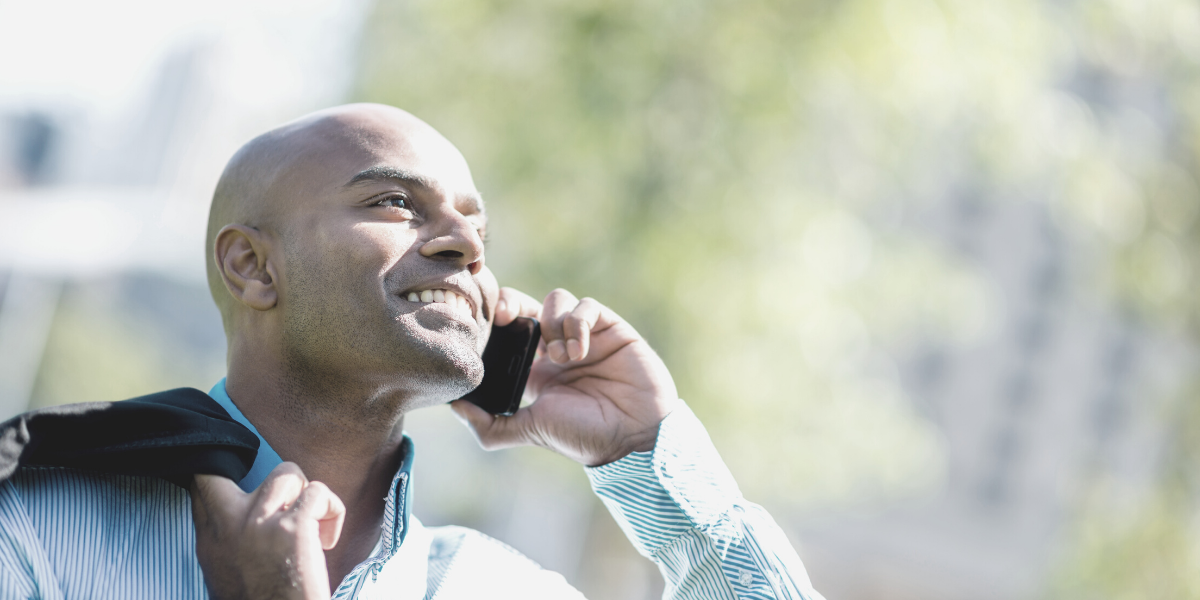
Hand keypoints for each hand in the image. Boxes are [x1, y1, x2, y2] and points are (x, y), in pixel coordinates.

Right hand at [190, 462, 345, 599]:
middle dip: (248, 477)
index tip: (246, 486)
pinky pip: (319, 492)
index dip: (221, 474)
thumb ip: (230, 541)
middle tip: (283, 500)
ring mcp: (259, 522)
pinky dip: (332, 511)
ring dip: (306, 494)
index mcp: (210, 541)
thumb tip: (248, 515)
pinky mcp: (293, 528)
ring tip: (312, 524)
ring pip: (287, 473)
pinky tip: (327, 539)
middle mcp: (227, 526)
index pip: (201, 484)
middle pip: (222, 469)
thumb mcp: (227, 574)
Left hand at [451, 288, 678, 465]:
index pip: (508, 331)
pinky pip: (586, 306)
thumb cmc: (583, 436)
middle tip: (503, 316)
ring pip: (556, 300)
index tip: (483, 328)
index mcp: (535, 368)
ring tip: (560, 356)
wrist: (632, 438)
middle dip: (511, 303)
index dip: (494, 323)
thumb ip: (490, 425)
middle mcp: (557, 347)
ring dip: (552, 323)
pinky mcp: (610, 328)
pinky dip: (577, 322)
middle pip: (526, 305)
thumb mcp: (530, 430)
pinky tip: (578, 351)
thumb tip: (454, 406)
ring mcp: (584, 335)